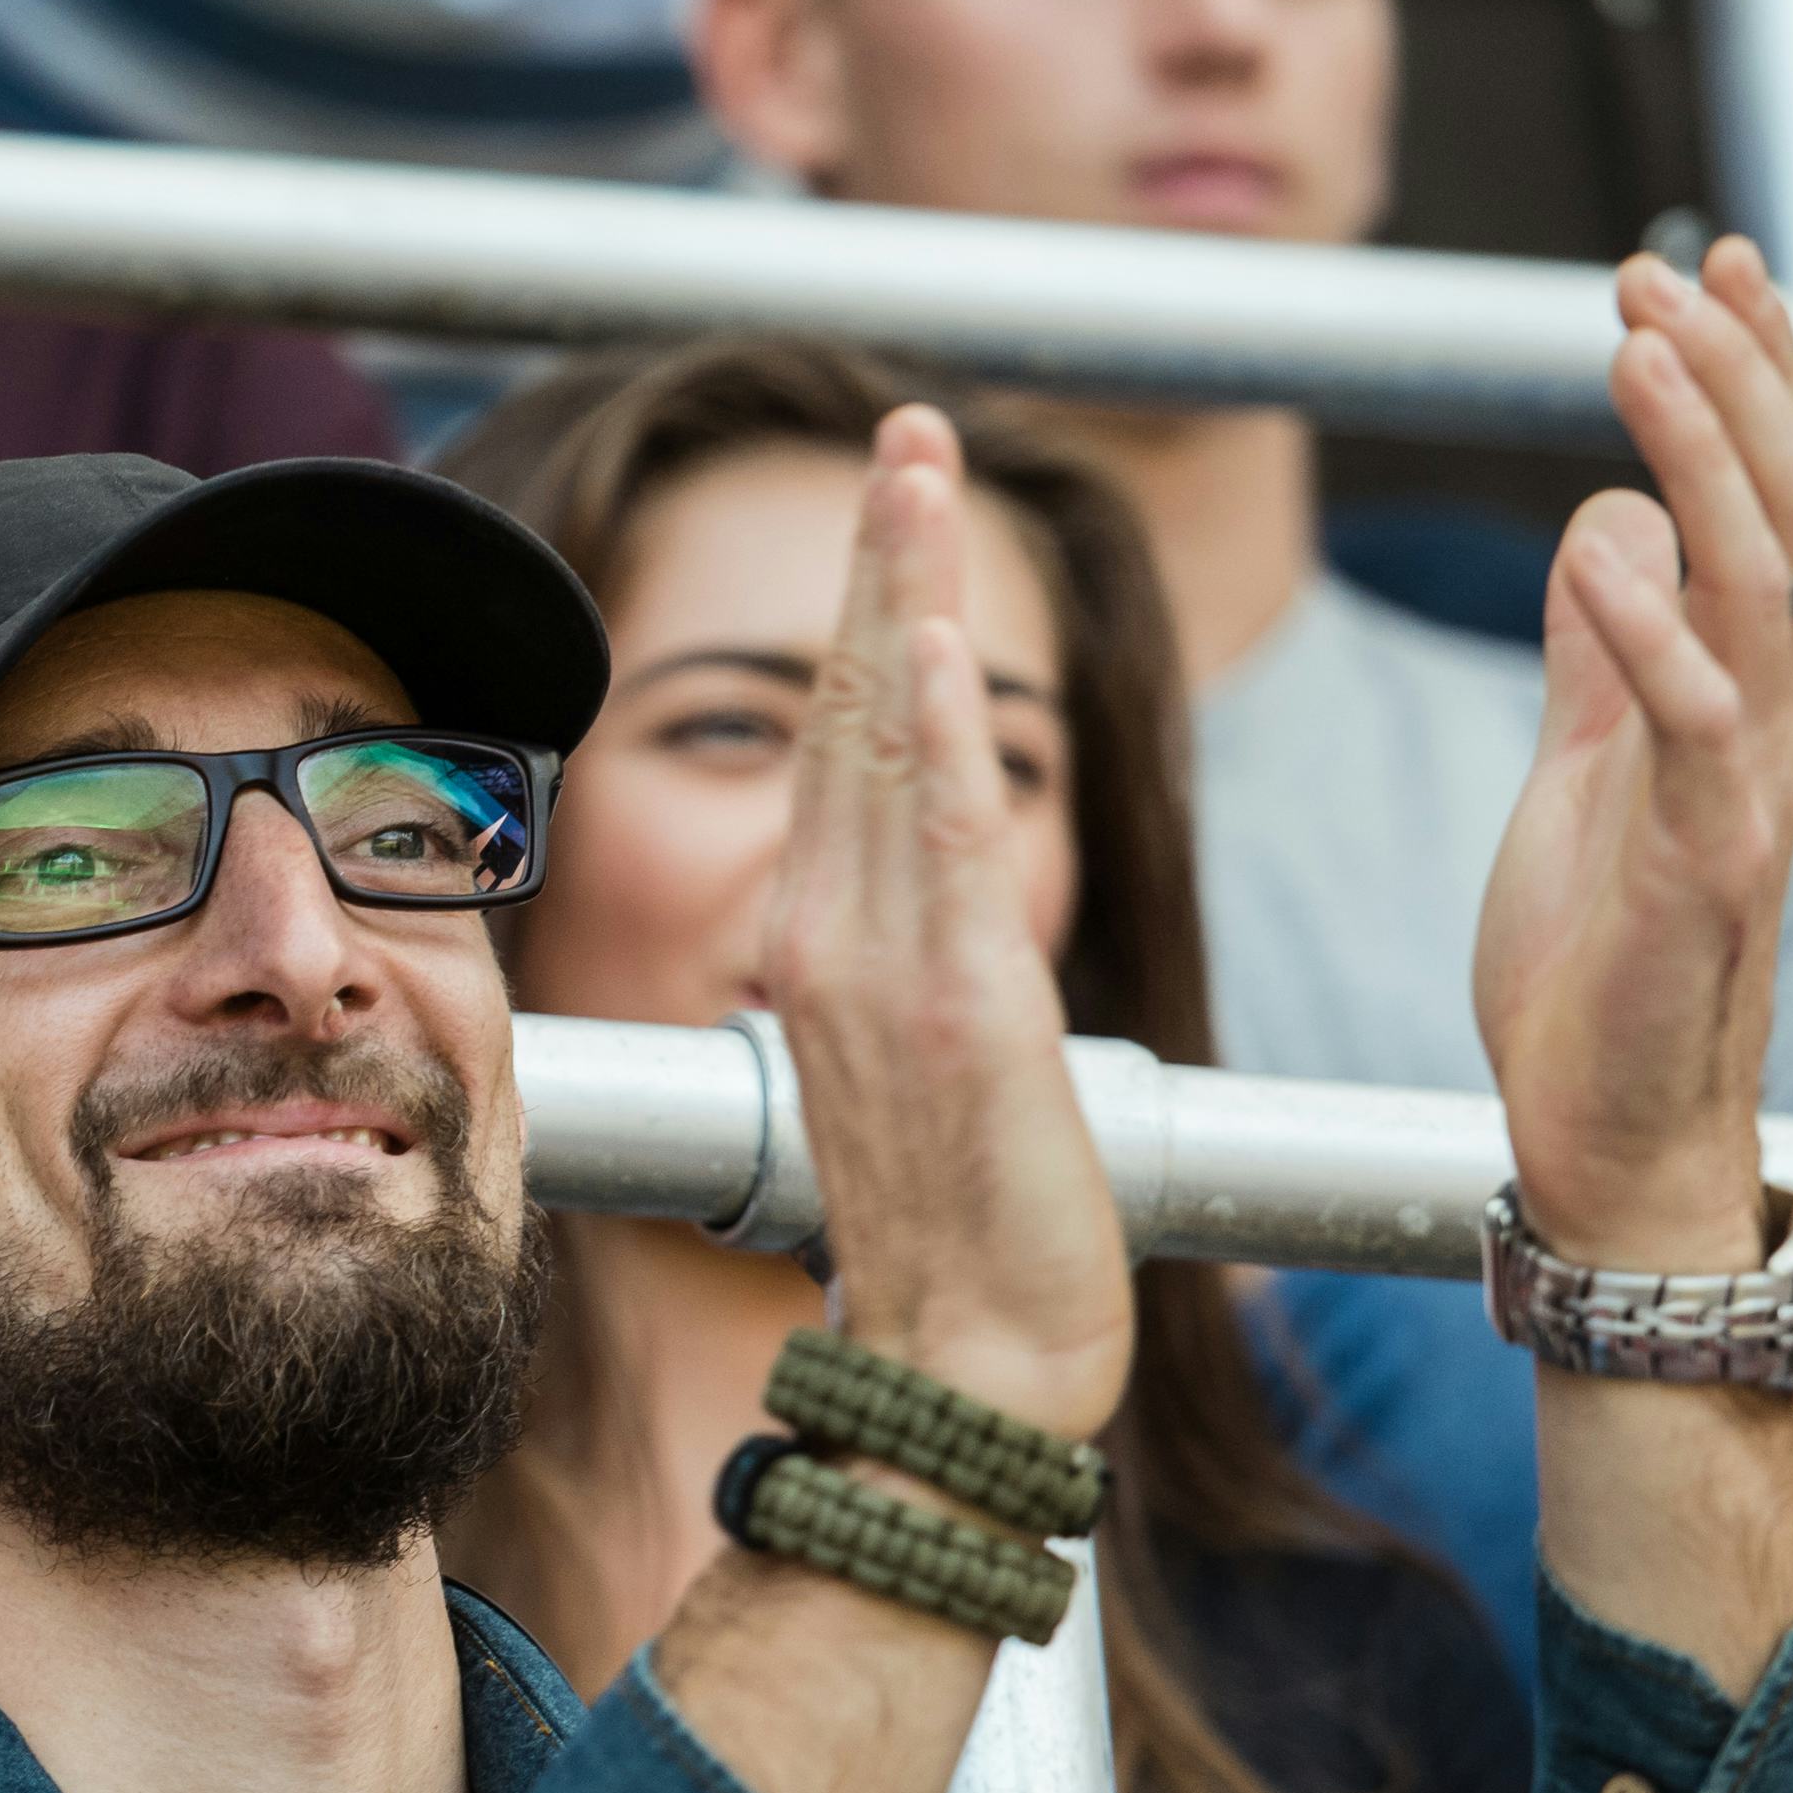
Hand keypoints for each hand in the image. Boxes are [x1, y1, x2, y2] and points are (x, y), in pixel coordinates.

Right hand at [762, 413, 1135, 1446]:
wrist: (968, 1366)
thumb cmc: (961, 1238)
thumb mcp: (916, 1072)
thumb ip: (906, 969)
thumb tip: (909, 915)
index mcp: (823, 942)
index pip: (847, 739)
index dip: (879, 607)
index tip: (905, 496)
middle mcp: (831, 935)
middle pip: (854, 705)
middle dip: (883, 555)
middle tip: (910, 426)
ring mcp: (884, 970)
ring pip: (889, 741)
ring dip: (906, 591)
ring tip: (921, 466)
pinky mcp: (960, 1013)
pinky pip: (943, 849)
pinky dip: (937, 739)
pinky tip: (937, 644)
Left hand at [1473, 245, 1792, 1273]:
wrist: (1606, 1125)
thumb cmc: (1597, 957)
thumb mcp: (1582, 769)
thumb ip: (1598, 652)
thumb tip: (1598, 519)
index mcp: (1739, 688)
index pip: (1768, 499)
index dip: (1749, 378)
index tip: (1705, 264)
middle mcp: (1769, 718)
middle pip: (1782, 510)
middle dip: (1731, 380)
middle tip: (1661, 272)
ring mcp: (1745, 786)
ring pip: (1752, 585)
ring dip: (1698, 457)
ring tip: (1634, 349)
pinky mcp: (1700, 862)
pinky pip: (1690, 721)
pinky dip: (1645, 627)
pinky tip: (1592, 546)